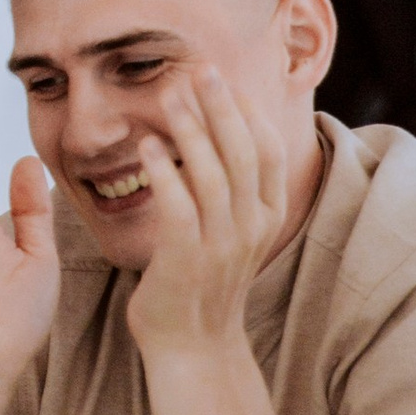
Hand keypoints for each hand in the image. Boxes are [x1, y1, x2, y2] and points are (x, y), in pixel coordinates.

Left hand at [121, 63, 290, 364]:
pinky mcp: (187, 261)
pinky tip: (147, 147)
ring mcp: (222, 245)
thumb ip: (234, 186)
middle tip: (200, 69)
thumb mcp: (234, 229)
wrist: (192, 345)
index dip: (247, 111)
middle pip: (243, 154)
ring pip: (213, 176)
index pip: (268, 150)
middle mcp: (252, 228)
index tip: (224, 78)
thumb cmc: (203, 278)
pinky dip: (165, 173)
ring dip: (191, 132)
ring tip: (170, 97)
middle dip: (222, 107)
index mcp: (268, 215)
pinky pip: (178, 208)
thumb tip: (219, 127)